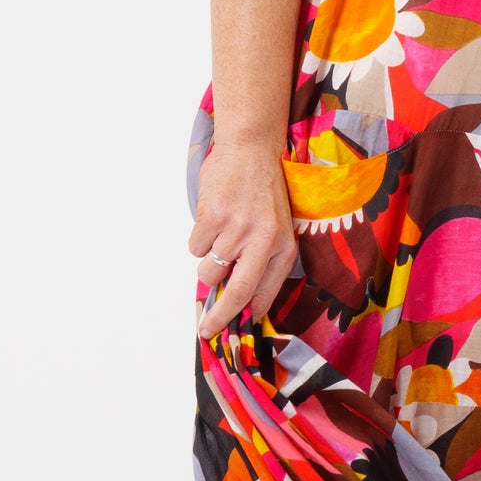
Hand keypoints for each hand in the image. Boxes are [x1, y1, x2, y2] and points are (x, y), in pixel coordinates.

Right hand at [189, 137, 295, 337]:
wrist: (251, 150)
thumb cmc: (262, 191)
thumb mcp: (276, 227)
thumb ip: (261, 260)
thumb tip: (236, 299)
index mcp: (284, 247)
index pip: (265, 294)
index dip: (245, 316)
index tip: (230, 330)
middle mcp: (264, 240)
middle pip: (238, 293)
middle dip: (218, 317)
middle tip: (205, 330)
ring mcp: (238, 228)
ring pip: (210, 270)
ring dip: (207, 264)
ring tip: (218, 239)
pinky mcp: (214, 216)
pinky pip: (195, 247)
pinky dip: (198, 240)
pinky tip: (212, 220)